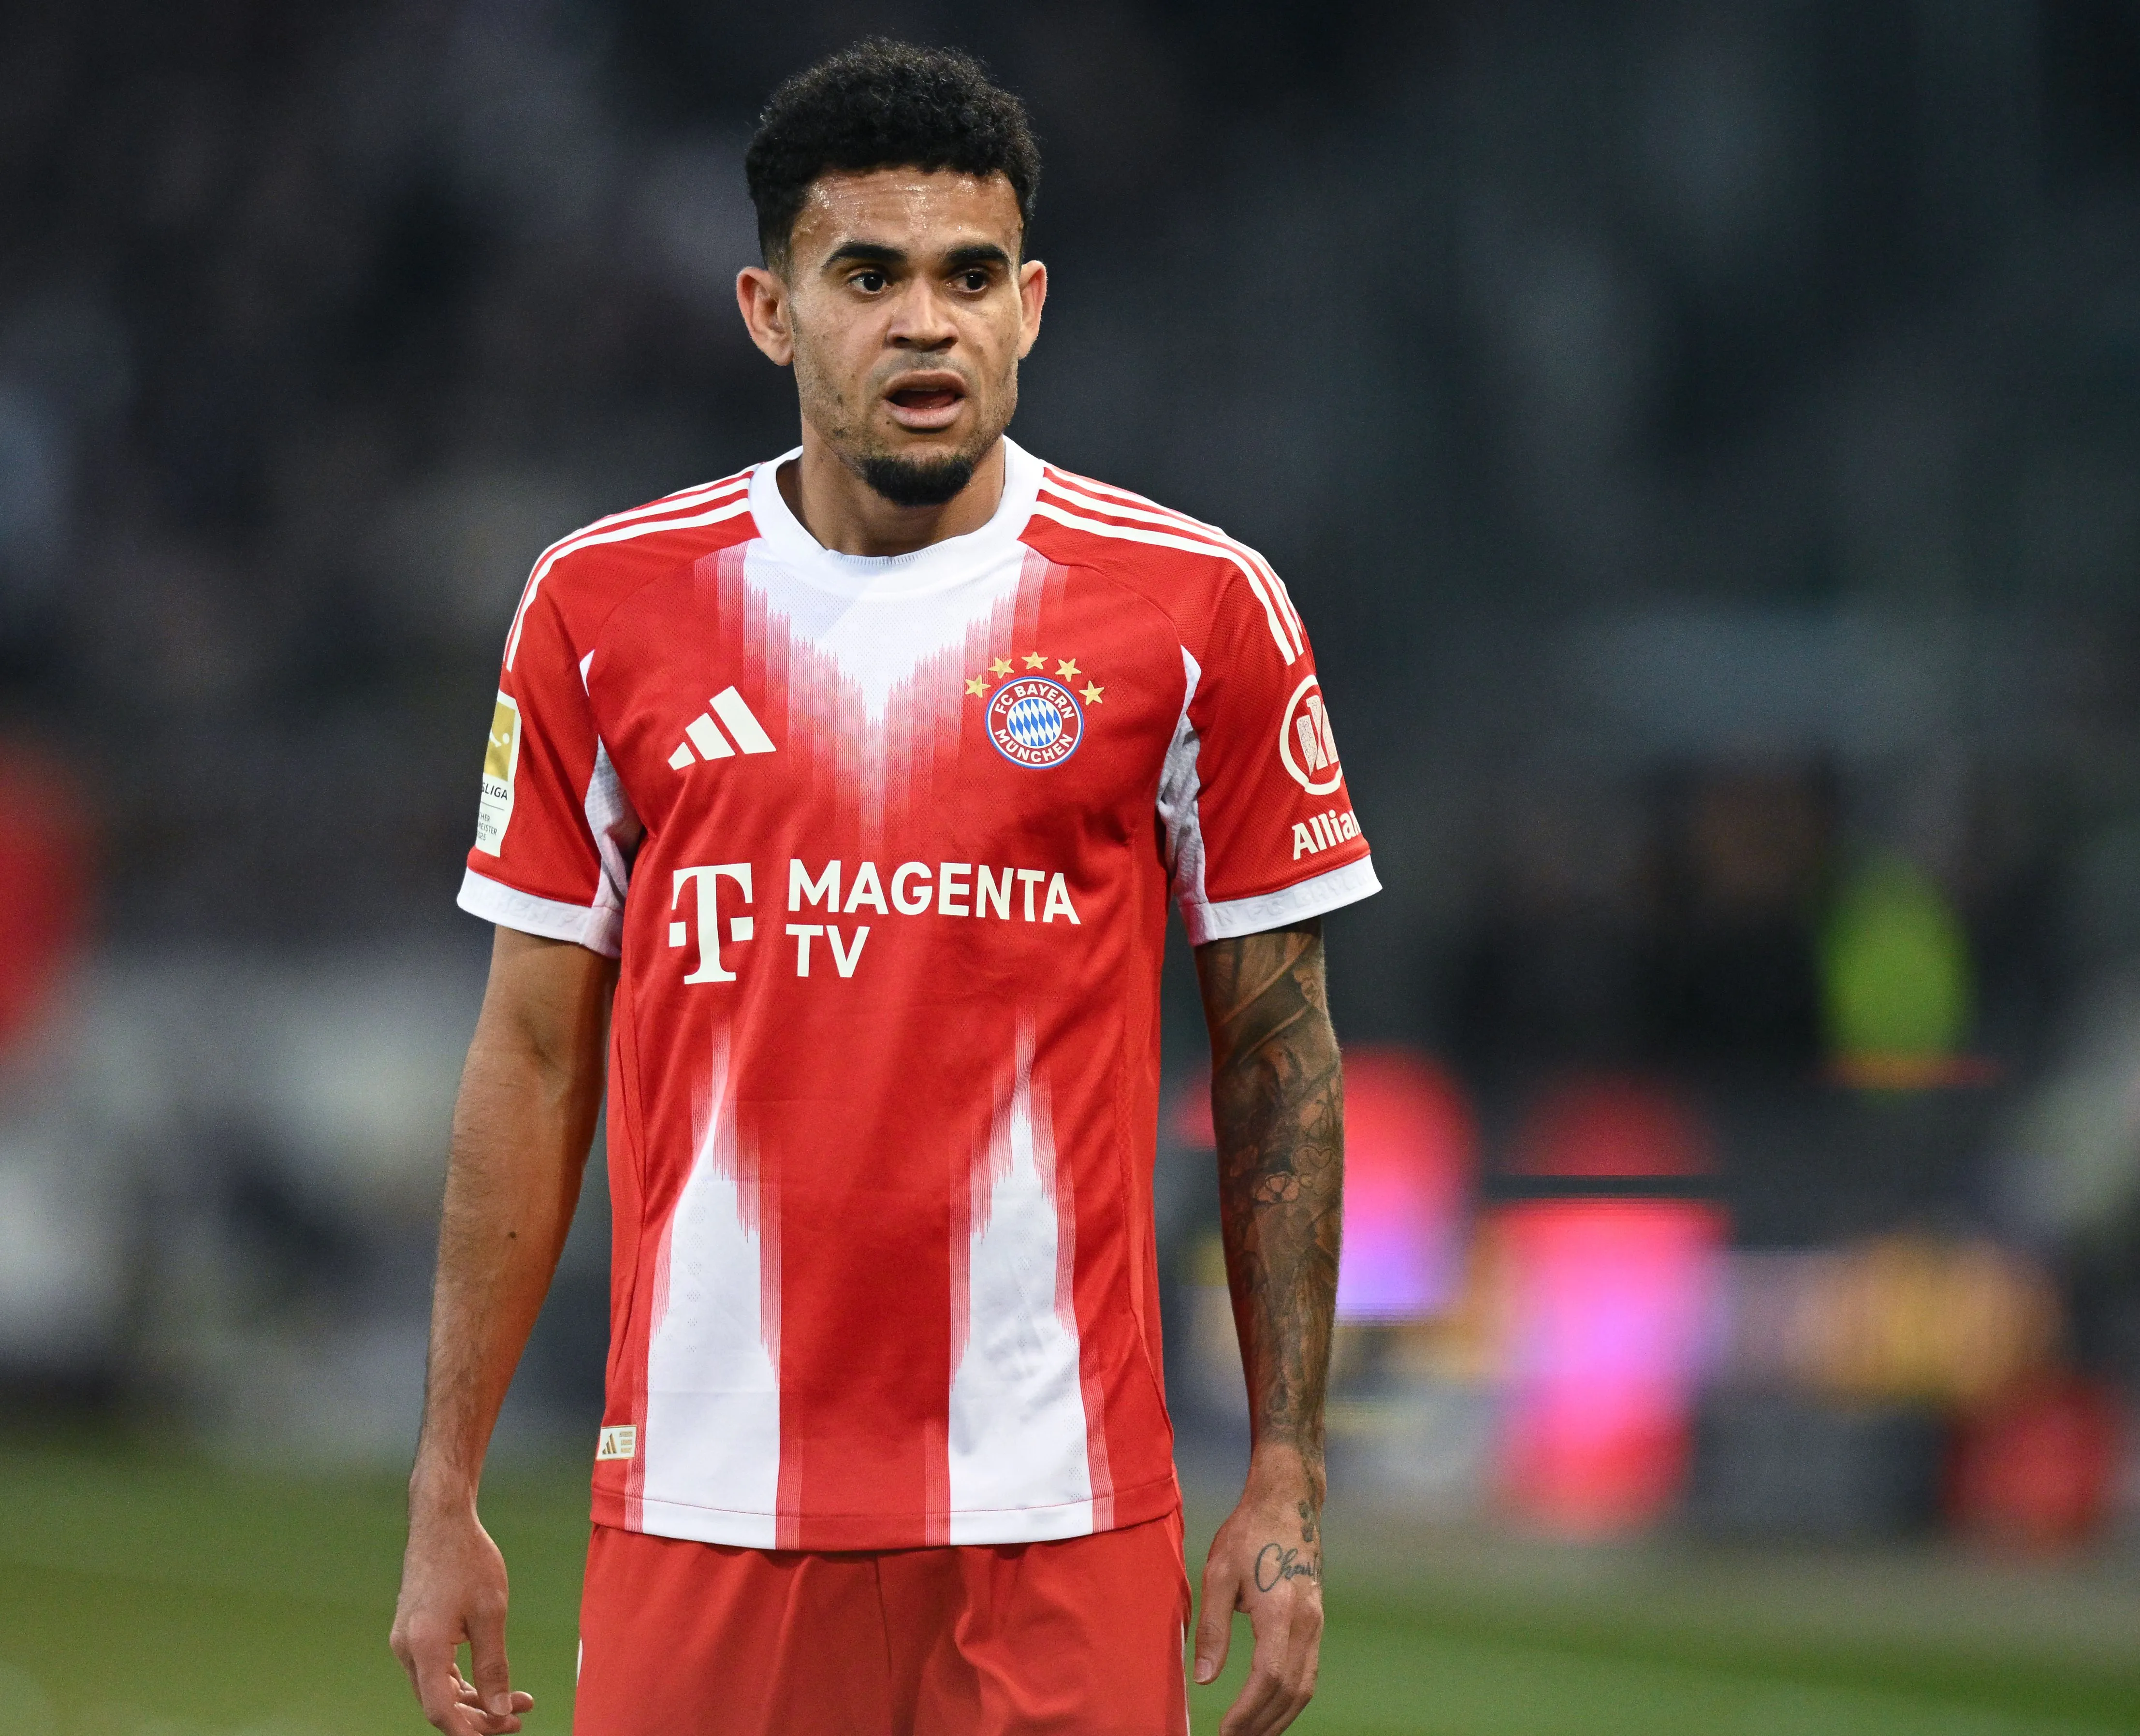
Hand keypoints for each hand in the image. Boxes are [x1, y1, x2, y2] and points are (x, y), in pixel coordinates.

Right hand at [389, 1497, 534, 1733]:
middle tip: (519, 1719)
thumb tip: (500, 1711)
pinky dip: (462, 1681)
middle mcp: (407, 1650)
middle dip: (479, 1717)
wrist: (441, 1522)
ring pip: (438, 1689)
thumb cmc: (468, 1560)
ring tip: (516, 1702)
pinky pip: (436, 1671)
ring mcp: (406, 1642)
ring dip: (474, 1700)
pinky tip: (490, 1682)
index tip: (499, 1734)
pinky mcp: (413, 1634)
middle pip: (439, 1704)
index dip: (467, 1731)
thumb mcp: (491, 1613)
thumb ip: (494, 1665)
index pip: (440, 1710)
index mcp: (424, 1647)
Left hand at [1193, 1462, 1323, 1735]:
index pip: (1267, 1677)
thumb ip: (1212, 1628)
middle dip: (1263, 1724)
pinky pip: (1309, 1671)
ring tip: (1251, 1733)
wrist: (1289, 1503)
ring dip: (1280, 1717)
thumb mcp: (1218, 1573)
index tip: (1224, 1731)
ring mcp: (1317, 1622)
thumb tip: (1203, 1677)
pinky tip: (1272, 1706)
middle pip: (1291, 1691)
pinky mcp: (1317, 1620)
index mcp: (1280, 1610)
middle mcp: (1307, 1622)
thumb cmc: (1249, 1532)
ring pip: (1305, 1686)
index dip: (1247, 1711)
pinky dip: (1291, 1697)